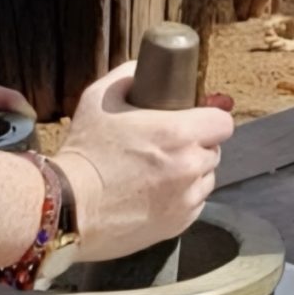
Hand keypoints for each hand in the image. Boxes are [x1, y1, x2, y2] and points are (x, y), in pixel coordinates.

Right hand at [55, 62, 236, 259]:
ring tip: (161, 170)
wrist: (70, 207)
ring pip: (206, 179)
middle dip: (197, 145)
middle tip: (169, 145)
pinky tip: (156, 193)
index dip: (210, 118)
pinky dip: (182, 198)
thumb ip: (128, 76)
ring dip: (192, 173)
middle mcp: (191, 167)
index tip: (194, 119)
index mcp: (179, 133)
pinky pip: (194, 204)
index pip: (223, 122)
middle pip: (214, 150)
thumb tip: (145, 70)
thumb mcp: (99, 98)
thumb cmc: (85, 152)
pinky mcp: (180, 224)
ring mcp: (187, 199)